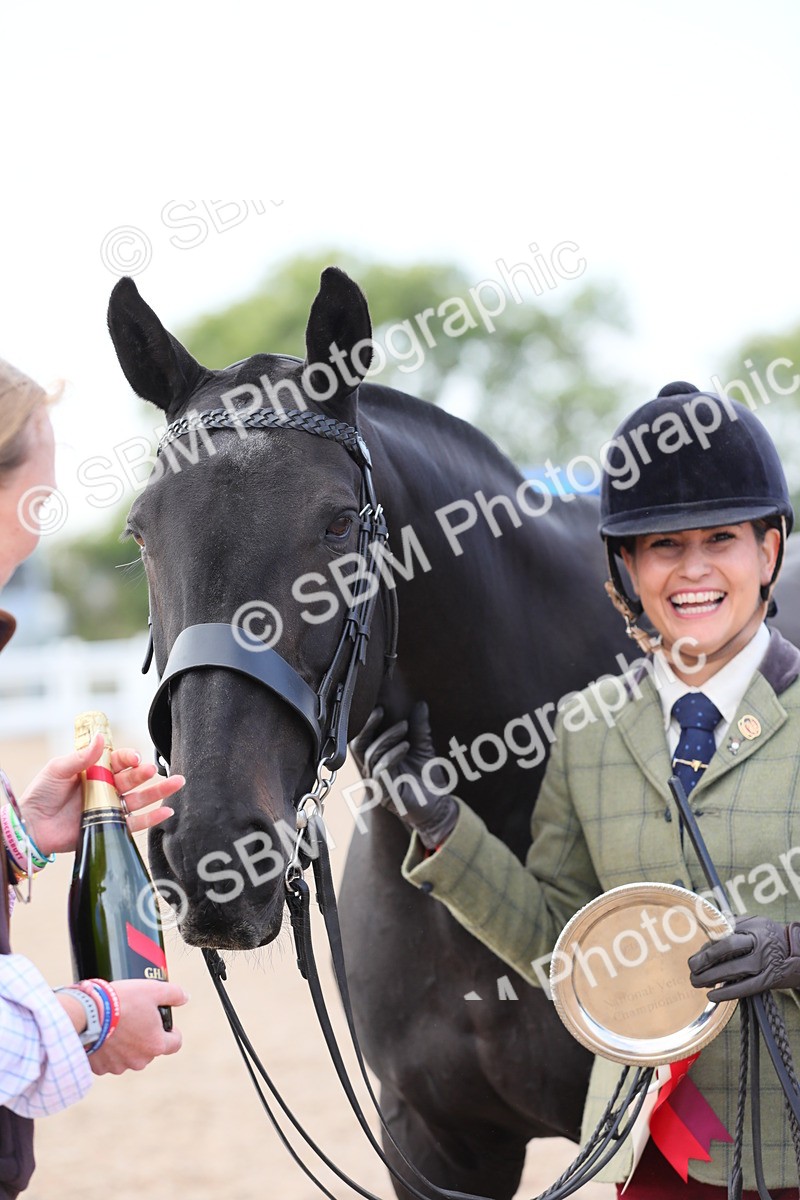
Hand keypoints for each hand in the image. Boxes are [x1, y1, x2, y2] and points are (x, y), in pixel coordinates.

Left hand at [19, 733, 184, 855]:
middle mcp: (106, 787)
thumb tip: (101, 738)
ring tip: (176, 784)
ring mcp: (109, 807)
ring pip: (140, 798)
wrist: (32, 825)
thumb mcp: (58, 769)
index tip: (135, 759)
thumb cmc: (41, 794)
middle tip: (154, 771)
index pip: (119, 761)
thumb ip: (81, 756)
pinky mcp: (109, 826)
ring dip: (159, 792)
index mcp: (95, 770)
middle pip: (133, 779)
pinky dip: (153, 818)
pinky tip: (167, 811)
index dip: (129, 758)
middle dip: (147, 773)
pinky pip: (135, 823)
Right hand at [88, 979, 186, 1074]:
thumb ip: (174, 994)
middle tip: (135, 1018)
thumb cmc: (122, 1001)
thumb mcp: (153, 990)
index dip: (172, 1032)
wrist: (87, 1014)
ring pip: (128, 1055)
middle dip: (145, 1036)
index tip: (165, 1023)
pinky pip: (108, 1060)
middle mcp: (139, 1061)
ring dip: (126, 1044)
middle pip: (150, 1049)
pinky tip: (103, 1034)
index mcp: (155, 1045)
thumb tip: (185, 997)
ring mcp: (118, 1066)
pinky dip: (108, 1049)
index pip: (175, 1043)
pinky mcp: (100, 1068)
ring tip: (117, 1024)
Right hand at [350, 703, 457, 849]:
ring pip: (372, 755)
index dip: (366, 723)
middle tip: (382, 711)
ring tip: (404, 727)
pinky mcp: (385, 794)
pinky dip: (392, 755)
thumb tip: (420, 704)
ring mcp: (377, 782)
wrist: (438, 805)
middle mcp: (374, 769)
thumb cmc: (427, 778)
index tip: (379, 706)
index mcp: (378, 758)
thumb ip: (420, 728)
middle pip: (359, 745)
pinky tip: (406, 747)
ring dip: (387, 738)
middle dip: (369, 726)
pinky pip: (382, 771)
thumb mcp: (424, 748)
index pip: (363, 738)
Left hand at [688, 915, 799, 1000]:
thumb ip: (732, 925)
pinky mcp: (767, 980)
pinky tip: (712, 996)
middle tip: (691, 968)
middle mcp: (758, 943)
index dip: (708, 946)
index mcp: (752, 926)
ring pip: (733, 970)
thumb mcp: (753, 922)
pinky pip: (744, 988)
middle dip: (705, 959)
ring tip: (696, 982)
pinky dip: (727, 993)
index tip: (696, 954)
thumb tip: (707, 934)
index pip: (725, 934)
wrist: (798, 951)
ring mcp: (763, 962)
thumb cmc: (769, 936)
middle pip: (727, 949)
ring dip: (711, 977)